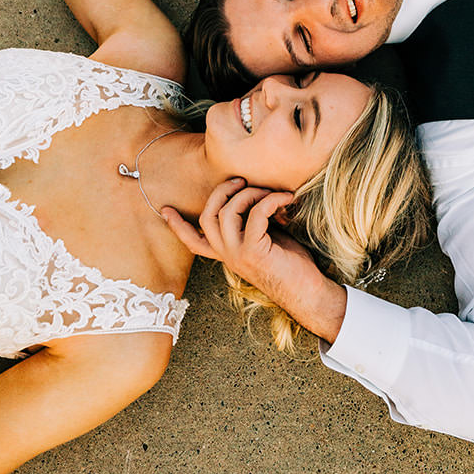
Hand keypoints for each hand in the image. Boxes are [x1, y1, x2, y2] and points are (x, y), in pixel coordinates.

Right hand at [161, 178, 346, 343]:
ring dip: (250, 193)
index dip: (178, 226)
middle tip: (241, 180)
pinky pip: (256, 214)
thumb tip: (257, 194)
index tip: (164, 210)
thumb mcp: (266, 240)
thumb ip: (252, 223)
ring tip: (270, 192)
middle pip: (207, 217)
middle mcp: (228, 255)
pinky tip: (286, 199)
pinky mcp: (254, 252)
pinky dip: (271, 200)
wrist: (309, 293)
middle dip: (222, 191)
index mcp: (227, 254)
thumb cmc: (292, 265)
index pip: (194, 242)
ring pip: (227, 212)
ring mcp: (238, 255)